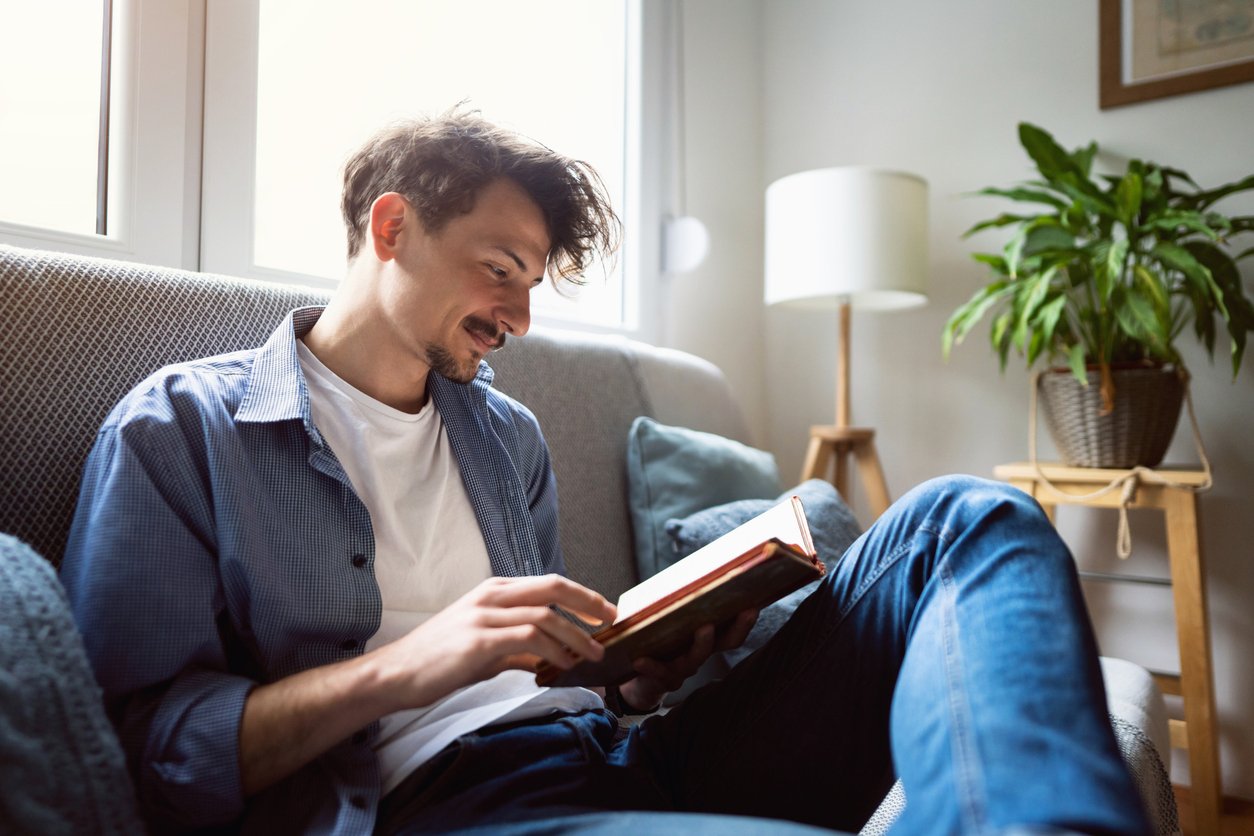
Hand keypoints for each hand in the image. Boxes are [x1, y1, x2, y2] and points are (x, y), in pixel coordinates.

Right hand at [376, 575, 615, 711]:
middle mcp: (491, 596)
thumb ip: (518, 648)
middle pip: (553, 587)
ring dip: (576, 636)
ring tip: (593, 654)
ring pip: (545, 616)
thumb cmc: (438, 661)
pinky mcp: (478, 640)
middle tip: (612, 621)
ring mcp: (484, 615)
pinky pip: (527, 639)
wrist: (396, 674)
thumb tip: (548, 658)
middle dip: (588, 603)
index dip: (582, 595)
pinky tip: (562, 666)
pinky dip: (552, 651)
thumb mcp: (485, 648)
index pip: (548, 583)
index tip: (605, 610)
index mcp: (494, 590)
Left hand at [618, 608, 758, 711]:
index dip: (745, 620)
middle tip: (745, 610)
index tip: (755, 603)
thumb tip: (677, 574)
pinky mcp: (662, 680)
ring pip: (696, 659)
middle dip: (738, 627)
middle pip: (726, 643)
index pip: (732, 631)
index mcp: (704, 639)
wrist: (639, 682)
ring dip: (702, 644)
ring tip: (704, 628)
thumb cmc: (655, 644)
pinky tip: (639, 660)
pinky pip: (659, 673)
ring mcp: (683, 670)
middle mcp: (699, 654)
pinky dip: (651, 666)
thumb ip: (670, 604)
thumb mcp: (664, 622)